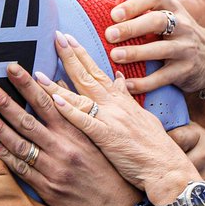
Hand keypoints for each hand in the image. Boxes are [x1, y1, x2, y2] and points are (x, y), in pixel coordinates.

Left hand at [0, 61, 140, 205]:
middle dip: (5, 101)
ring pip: (20, 144)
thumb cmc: (109, 168)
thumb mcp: (98, 137)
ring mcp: (53, 169)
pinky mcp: (47, 188)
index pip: (48, 102)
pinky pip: (21, 169)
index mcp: (77, 132)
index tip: (12, 68)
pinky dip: (4, 154)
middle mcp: (63, 148)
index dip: (28, 84)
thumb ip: (77, 111)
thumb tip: (59, 85)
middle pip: (28, 121)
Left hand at [48, 32, 199, 201]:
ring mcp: (110, 119)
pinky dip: (70, 110)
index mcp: (122, 101)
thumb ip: (128, 97)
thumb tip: (120, 79)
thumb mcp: (143, 117)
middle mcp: (115, 105)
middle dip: (70, 56)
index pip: (98, 72)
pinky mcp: (107, 137)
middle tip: (55, 37)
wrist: (167, 168)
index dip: (82, 54)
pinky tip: (55, 100)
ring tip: (38, 72)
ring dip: (57, 85)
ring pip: (80, 96)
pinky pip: (85, 121)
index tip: (69, 39)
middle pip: (87, 76)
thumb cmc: (156, 148)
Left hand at [103, 0, 204, 95]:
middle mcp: (182, 25)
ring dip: (136, 53)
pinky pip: (163, 77)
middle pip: (158, 21)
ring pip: (161, 49)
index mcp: (173, 8)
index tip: (114, 12)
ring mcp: (185, 48)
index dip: (135, 2)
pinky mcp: (185, 71)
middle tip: (109, 34)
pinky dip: (145, 82)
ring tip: (115, 56)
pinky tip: (127, 84)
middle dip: (132, 27)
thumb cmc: (179, 31)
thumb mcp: (168, 10)